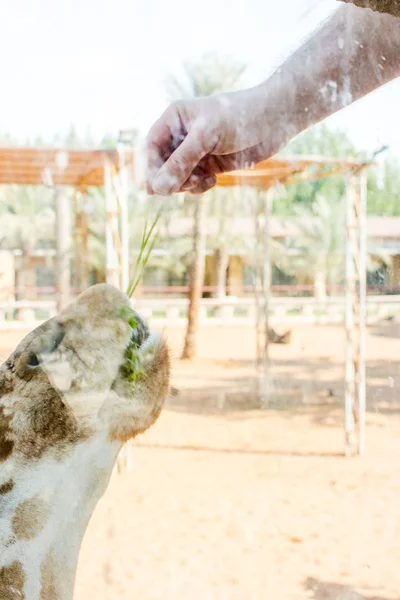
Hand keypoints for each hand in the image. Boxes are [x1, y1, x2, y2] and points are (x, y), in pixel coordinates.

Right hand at [144, 86, 286, 195]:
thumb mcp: (207, 137)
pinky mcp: (210, 165)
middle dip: (170, 179)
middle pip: (160, 167)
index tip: (153, 189)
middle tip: (185, 185)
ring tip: (202, 180)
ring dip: (185, 185)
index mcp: (174, 119)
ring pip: (176, 178)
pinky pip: (193, 182)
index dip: (149, 170)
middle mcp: (181, 136)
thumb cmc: (240, 117)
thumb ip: (181, 162)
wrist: (275, 119)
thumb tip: (158, 189)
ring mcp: (196, 152)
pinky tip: (212, 181)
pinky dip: (198, 187)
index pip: (150, 149)